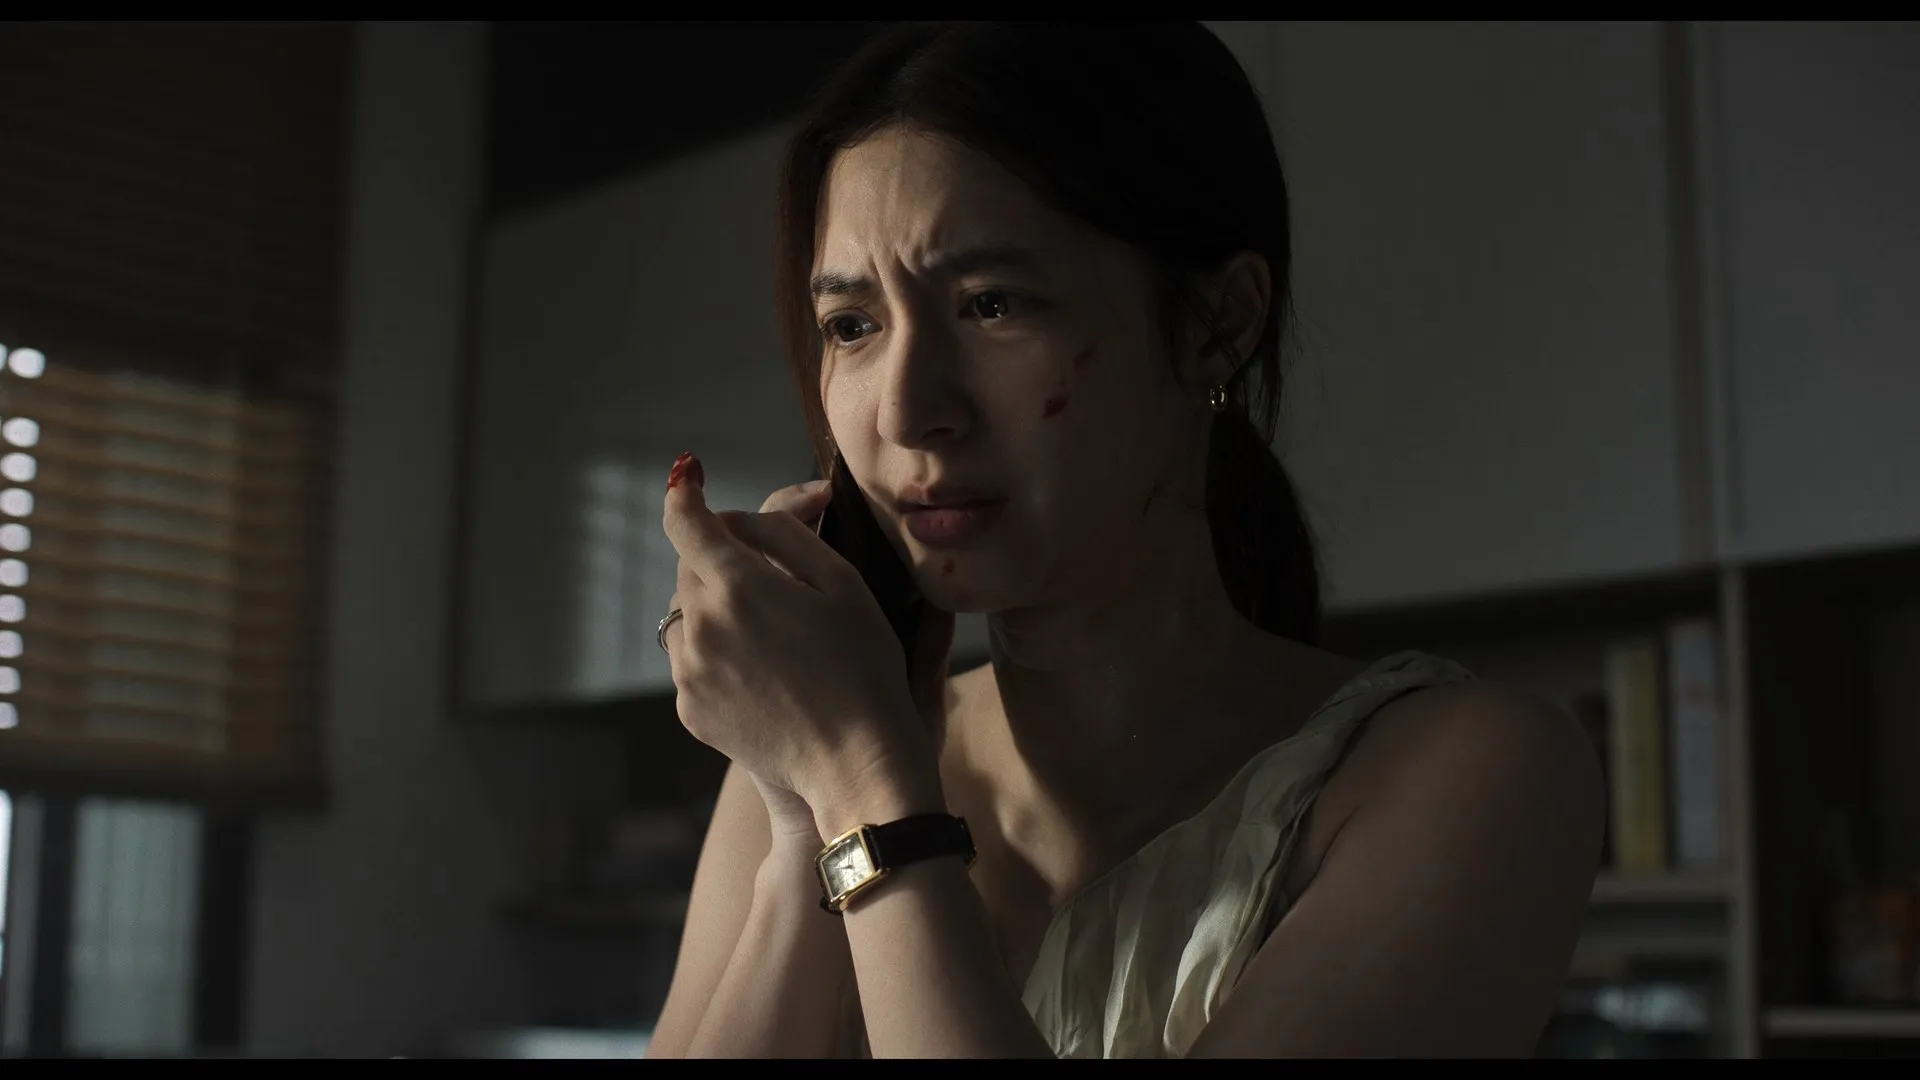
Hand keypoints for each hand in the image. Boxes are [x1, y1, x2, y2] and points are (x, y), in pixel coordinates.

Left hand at [659, 455, 949, 838]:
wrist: (855, 761)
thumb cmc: (863, 666)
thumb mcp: (842, 583)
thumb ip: (783, 532)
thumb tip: (736, 517)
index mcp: (737, 586)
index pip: (686, 521)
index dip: (687, 494)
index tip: (690, 479)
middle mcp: (700, 626)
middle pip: (689, 568)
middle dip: (721, 560)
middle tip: (773, 578)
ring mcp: (689, 672)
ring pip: (684, 615)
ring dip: (714, 608)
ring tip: (769, 631)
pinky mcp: (690, 709)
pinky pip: (691, 660)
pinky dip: (715, 652)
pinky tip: (763, 671)